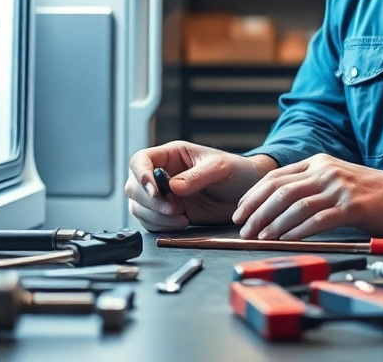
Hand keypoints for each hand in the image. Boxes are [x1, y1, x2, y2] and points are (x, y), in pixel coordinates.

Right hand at [125, 141, 277, 231]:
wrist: (249, 193)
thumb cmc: (236, 171)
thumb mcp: (220, 168)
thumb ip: (197, 176)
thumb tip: (173, 187)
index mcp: (171, 155)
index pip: (140, 160)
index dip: (141, 175)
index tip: (155, 190)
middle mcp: (162, 174)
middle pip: (134, 187)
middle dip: (150, 202)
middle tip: (175, 208)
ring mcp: (164, 196)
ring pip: (139, 207)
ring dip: (156, 217)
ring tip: (182, 218)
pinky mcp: (169, 214)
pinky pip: (152, 222)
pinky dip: (161, 226)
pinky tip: (182, 223)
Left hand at [232, 154, 382, 239]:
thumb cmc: (370, 192)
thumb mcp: (335, 178)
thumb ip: (310, 185)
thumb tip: (275, 205)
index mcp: (317, 162)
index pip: (275, 177)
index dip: (253, 195)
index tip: (239, 211)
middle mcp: (325, 171)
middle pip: (280, 190)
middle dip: (256, 210)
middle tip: (242, 228)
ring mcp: (338, 188)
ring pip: (295, 204)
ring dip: (273, 223)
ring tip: (259, 237)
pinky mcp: (351, 207)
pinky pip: (318, 220)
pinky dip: (298, 231)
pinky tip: (286, 240)